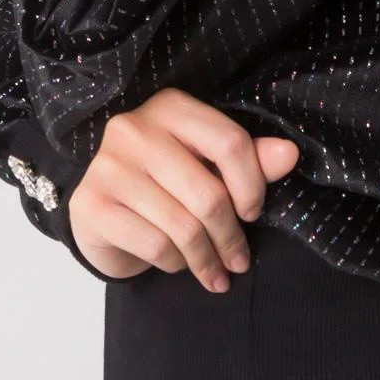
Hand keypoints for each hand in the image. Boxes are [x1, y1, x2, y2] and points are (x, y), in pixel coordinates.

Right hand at [68, 87, 299, 289]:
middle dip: (230, 237)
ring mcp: (107, 166)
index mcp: (169, 107)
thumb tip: (290, 154)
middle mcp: (133, 129)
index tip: (253, 213)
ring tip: (214, 272)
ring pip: (182, 227)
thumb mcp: (206, 165)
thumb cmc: (163, 184)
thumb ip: (248, 159)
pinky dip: (175, 263)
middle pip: (208, 193)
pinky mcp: (90, 205)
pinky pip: (155, 246)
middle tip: (239, 261)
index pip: (229, 142)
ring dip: (206, 259)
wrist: (101, 213)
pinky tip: (178, 264)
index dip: (252, 186)